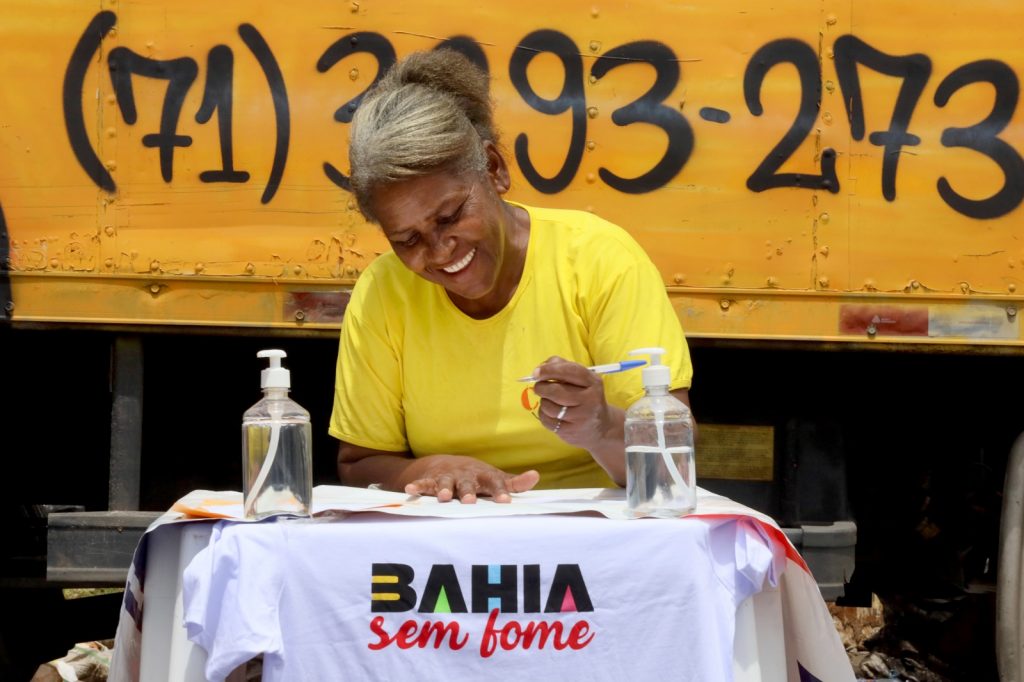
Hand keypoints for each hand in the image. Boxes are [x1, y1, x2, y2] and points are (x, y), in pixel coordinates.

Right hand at [403, 454, 539, 503]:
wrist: (447, 464)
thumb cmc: (477, 477)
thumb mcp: (495, 478)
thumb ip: (514, 483)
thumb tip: (536, 476)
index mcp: (483, 476)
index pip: (494, 482)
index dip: (499, 491)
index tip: (505, 502)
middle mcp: (465, 476)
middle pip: (467, 483)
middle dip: (468, 492)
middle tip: (470, 501)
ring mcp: (447, 477)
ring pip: (445, 483)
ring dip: (444, 489)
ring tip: (444, 497)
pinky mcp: (431, 480)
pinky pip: (423, 484)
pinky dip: (417, 486)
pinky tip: (411, 490)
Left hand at [530, 356, 614, 450]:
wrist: (601, 427)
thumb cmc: (586, 397)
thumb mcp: (583, 379)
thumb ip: (563, 366)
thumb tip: (541, 367)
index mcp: (593, 382)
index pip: (570, 371)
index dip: (550, 370)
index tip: (536, 372)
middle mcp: (590, 400)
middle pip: (556, 391)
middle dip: (541, 387)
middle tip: (538, 386)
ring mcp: (580, 418)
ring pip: (548, 406)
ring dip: (544, 401)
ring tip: (550, 401)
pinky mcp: (569, 431)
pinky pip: (546, 419)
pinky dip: (543, 413)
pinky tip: (552, 413)